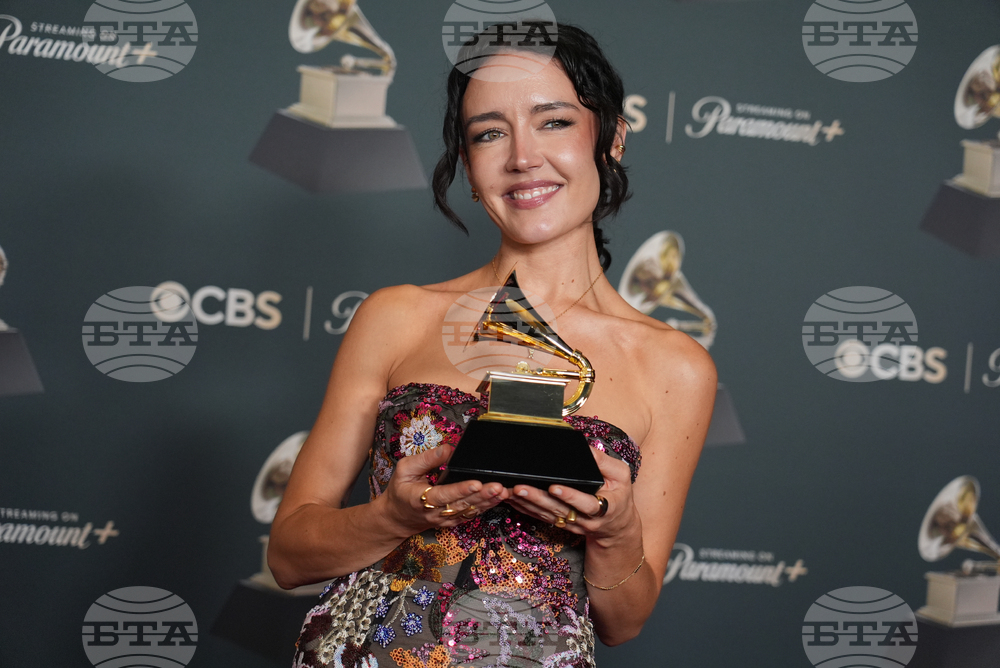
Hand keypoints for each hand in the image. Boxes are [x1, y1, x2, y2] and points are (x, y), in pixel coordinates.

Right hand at [381, 444, 509, 533]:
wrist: (397, 517)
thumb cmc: (400, 490)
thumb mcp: (404, 469)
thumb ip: (426, 459)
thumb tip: (448, 449)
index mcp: (421, 499)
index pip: (444, 495)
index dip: (461, 489)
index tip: (477, 482)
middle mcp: (436, 512)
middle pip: (463, 504)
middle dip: (482, 495)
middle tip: (498, 486)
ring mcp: (446, 519)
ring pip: (470, 511)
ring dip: (488, 502)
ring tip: (503, 492)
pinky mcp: (453, 521)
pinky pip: (471, 515)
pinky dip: (486, 507)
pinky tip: (498, 499)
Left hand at [505, 447, 637, 542]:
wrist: (616, 527)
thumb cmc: (620, 496)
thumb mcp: (622, 477)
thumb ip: (604, 462)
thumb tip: (585, 447)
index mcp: (604, 508)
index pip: (586, 504)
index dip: (569, 496)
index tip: (554, 487)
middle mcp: (586, 520)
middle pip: (559, 510)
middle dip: (538, 499)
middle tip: (520, 487)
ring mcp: (572, 524)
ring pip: (547, 514)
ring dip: (527, 504)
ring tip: (511, 491)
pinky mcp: (561, 524)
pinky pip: (541, 517)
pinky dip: (526, 509)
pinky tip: (513, 500)